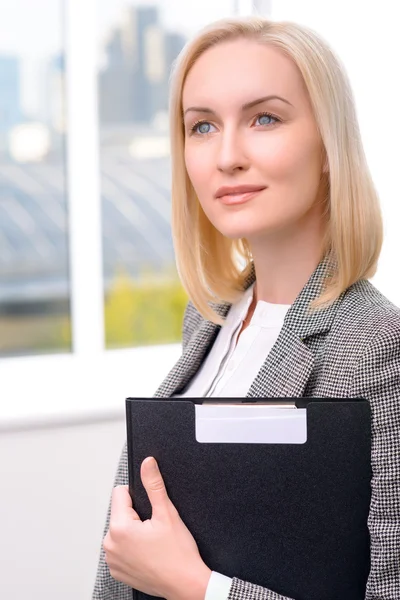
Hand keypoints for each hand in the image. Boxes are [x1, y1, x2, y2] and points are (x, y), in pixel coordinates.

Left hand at [103, 457, 211, 599]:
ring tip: (152, 542)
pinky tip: (148, 553)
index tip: (150, 510)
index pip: (120, 493)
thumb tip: (147, 463)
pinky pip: (120, 548)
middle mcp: (110, 545)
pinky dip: (131, 548)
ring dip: (133, 532)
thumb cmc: (178, 554)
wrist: (186, 584)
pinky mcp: (117, 571)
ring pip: (120, 530)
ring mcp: (112, 560)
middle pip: (120, 512)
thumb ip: (154, 484)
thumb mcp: (167, 513)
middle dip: (135, 515)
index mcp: (119, 528)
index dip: (138, 496)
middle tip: (155, 529)